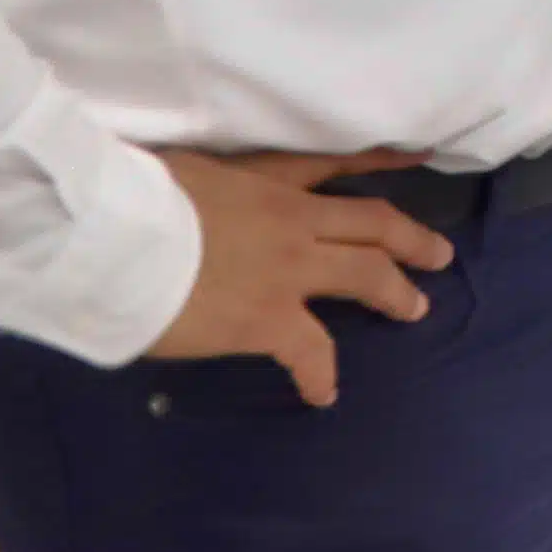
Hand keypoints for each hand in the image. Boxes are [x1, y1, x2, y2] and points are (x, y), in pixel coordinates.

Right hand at [145, 147, 452, 407]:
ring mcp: (289, 269)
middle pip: (372, 222)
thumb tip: (192, 195)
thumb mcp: (179, 171)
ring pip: (367, 273)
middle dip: (411, 238)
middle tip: (439, 254)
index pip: (332, 164)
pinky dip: (320, 374)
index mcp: (265, 180)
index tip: (416, 158)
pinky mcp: (269, 318)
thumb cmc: (129, 198)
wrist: (112, 237)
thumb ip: (207, 185)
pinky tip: (324, 393)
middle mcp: (292, 220)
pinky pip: (313, 351)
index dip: (377, 162)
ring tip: (415, 308)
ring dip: (396, 292)